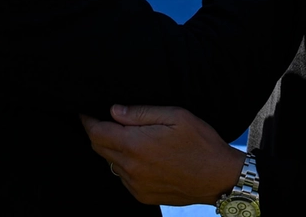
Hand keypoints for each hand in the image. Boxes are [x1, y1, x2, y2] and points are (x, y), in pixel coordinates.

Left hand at [80, 106, 244, 205]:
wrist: (219, 177)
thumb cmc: (201, 143)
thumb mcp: (176, 116)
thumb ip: (141, 113)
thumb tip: (114, 110)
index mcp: (136, 145)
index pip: (97, 133)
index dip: (88, 120)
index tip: (87, 112)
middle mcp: (131, 168)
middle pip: (99, 148)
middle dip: (98, 132)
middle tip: (106, 120)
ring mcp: (135, 184)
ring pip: (110, 163)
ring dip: (113, 149)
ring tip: (131, 138)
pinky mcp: (142, 195)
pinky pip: (123, 177)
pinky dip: (125, 165)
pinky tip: (143, 156)